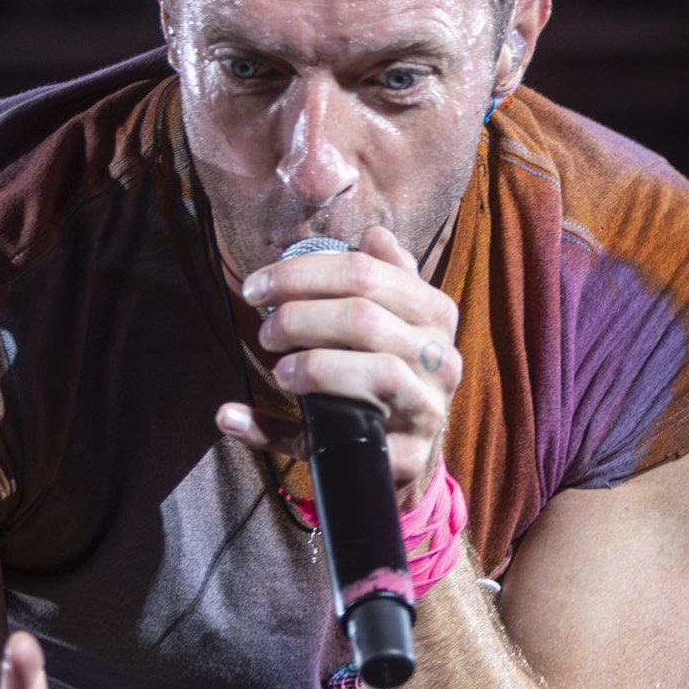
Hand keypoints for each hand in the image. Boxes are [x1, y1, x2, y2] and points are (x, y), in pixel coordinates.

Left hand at [218, 224, 463, 506]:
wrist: (408, 454)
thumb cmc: (388, 379)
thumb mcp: (394, 324)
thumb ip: (386, 279)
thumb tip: (373, 234)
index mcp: (435, 313)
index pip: (366, 271)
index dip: (302, 272)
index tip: (257, 285)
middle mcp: (441, 356)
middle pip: (364, 317)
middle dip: (299, 316)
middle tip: (266, 330)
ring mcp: (430, 407)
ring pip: (376, 371)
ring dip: (311, 364)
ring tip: (279, 367)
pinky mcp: (406, 454)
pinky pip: (342, 437)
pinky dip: (279, 427)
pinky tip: (246, 416)